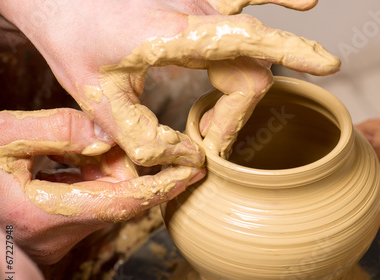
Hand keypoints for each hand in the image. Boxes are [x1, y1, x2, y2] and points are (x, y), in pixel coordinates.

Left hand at [0, 0, 339, 158]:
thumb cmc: (72, 36)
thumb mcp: (96, 97)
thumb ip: (142, 138)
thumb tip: (190, 163)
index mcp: (175, 33)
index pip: (251, 52)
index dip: (287, 80)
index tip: (246, 137)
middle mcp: (199, 14)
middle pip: (252, 72)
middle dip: (233, 116)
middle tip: (203, 142)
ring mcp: (202, 5)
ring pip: (255, 49)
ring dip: (254, 84)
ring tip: (254, 98)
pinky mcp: (200, 5)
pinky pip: (250, 0)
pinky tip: (307, 2)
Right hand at [0, 109, 203, 263]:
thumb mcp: (3, 139)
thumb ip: (56, 130)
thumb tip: (105, 133)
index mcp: (46, 213)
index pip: (126, 203)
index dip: (164, 185)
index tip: (193, 170)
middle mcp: (60, 234)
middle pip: (119, 198)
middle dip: (125, 166)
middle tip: (105, 142)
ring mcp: (60, 238)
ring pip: (108, 200)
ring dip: (106, 171)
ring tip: (77, 152)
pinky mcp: (60, 233)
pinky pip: (94, 204)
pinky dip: (94, 180)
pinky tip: (72, 164)